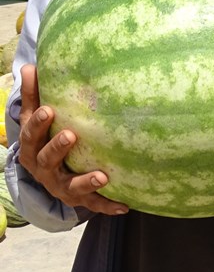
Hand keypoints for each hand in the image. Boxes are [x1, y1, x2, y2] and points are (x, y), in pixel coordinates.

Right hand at [15, 65, 128, 215]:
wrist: (47, 177)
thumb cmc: (45, 139)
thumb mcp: (36, 119)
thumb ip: (34, 95)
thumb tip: (30, 66)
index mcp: (31, 147)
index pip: (32, 134)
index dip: (39, 123)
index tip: (50, 110)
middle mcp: (43, 169)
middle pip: (47, 159)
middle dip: (57, 148)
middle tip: (71, 135)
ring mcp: (60, 186)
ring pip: (70, 187)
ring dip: (86, 182)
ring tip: (102, 176)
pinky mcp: (78, 199)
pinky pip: (93, 204)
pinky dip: (107, 205)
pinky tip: (125, 205)